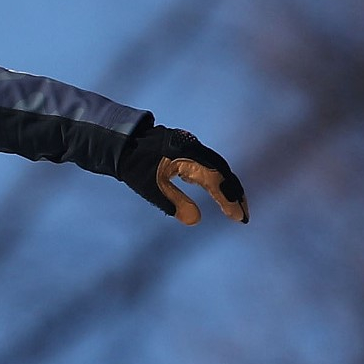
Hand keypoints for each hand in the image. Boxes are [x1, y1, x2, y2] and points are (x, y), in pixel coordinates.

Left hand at [117, 125, 248, 225]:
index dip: (229, 199)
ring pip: (217, 167)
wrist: (121, 142)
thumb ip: (174, 202)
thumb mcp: (151, 187)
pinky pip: (207, 164)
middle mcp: (194, 148)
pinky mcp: (186, 149)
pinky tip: (217, 192)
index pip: (216, 180)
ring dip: (227, 187)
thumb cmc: (133, 165)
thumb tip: (195, 221)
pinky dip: (215, 179)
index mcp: (188, 155)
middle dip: (234, 194)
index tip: (238, 217)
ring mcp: (191, 147)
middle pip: (223, 172)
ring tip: (235, 206)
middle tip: (243, 215)